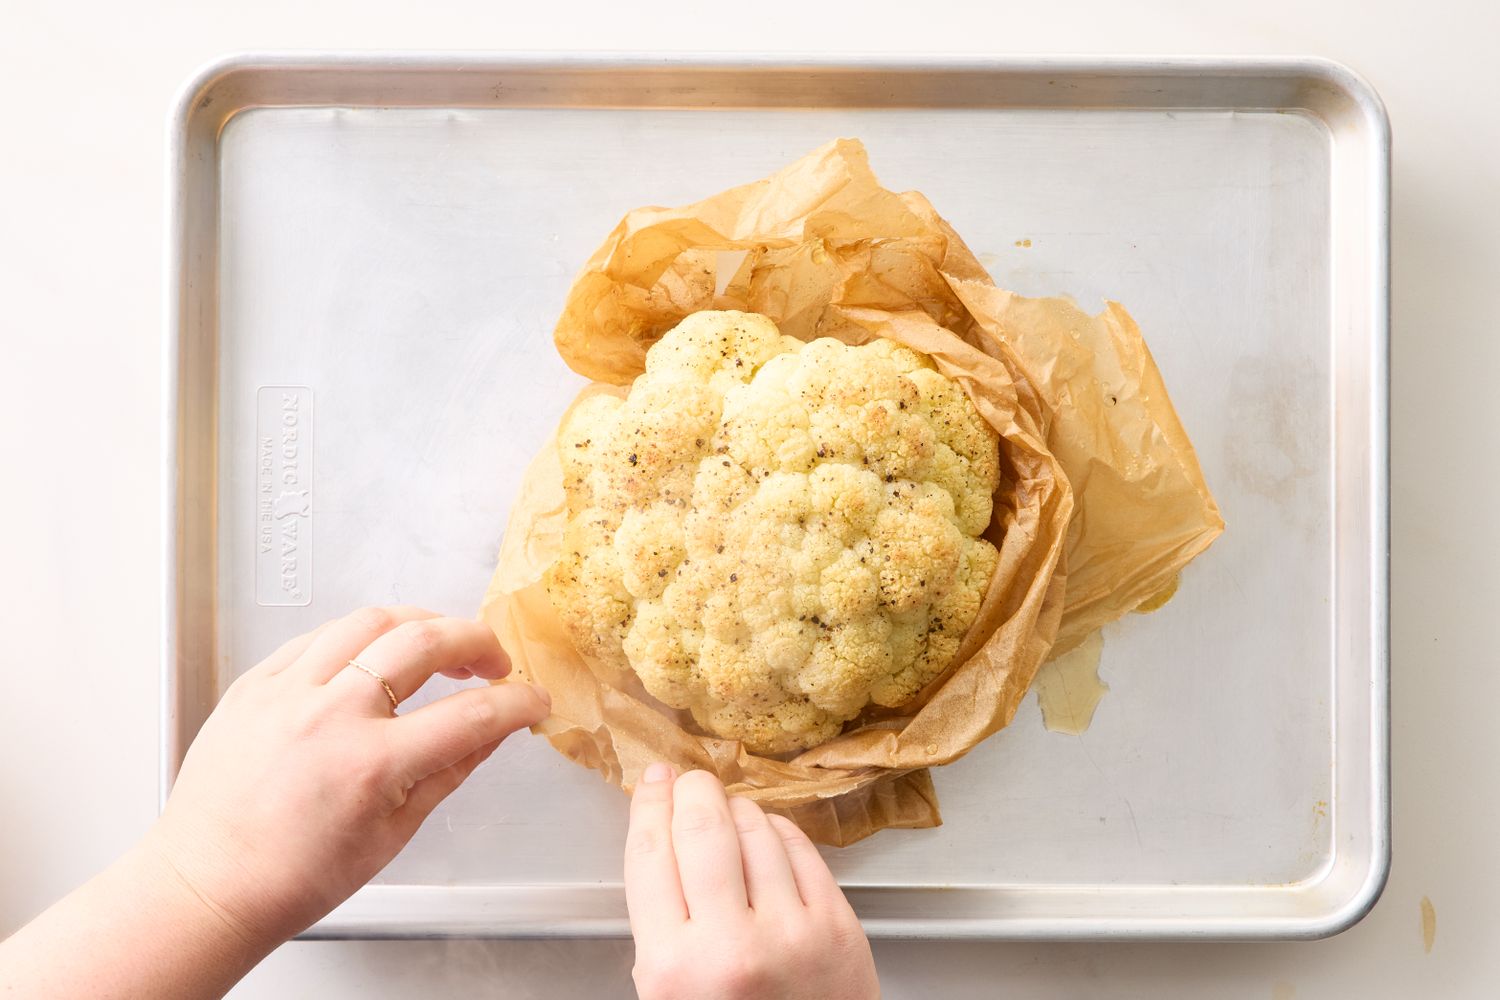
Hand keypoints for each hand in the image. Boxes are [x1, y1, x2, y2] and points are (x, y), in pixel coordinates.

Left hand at [148, 605, 550, 946]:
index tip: (532, 699)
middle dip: (476, 641)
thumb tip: (492, 732)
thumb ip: (449, 771)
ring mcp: (286, 693)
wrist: (208, 884)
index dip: (517, 702)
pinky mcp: (254, 684)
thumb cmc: (292, 877)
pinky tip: (372, 654)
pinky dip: (357, 636)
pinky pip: (316, 636)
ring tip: (437, 643)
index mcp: (371, 766)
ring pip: (369, 620)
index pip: (471, 715)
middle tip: (492, 659)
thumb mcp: (392, 834)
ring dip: (418, 622)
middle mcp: (329, 717)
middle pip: (424, 642)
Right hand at [624, 767, 878, 999]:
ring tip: (727, 812)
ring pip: (756, 829)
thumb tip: (660, 835)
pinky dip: (779, 832)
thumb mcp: (668, 996)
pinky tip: (767, 834)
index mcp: (673, 968)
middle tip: (689, 781)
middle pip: (704, 828)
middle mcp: (731, 946)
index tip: (652, 782)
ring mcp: (792, 932)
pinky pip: (802, 850)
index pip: (650, 856)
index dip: (648, 806)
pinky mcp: (839, 927)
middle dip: (693, 791)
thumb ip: (661, 924)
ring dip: (737, 809)